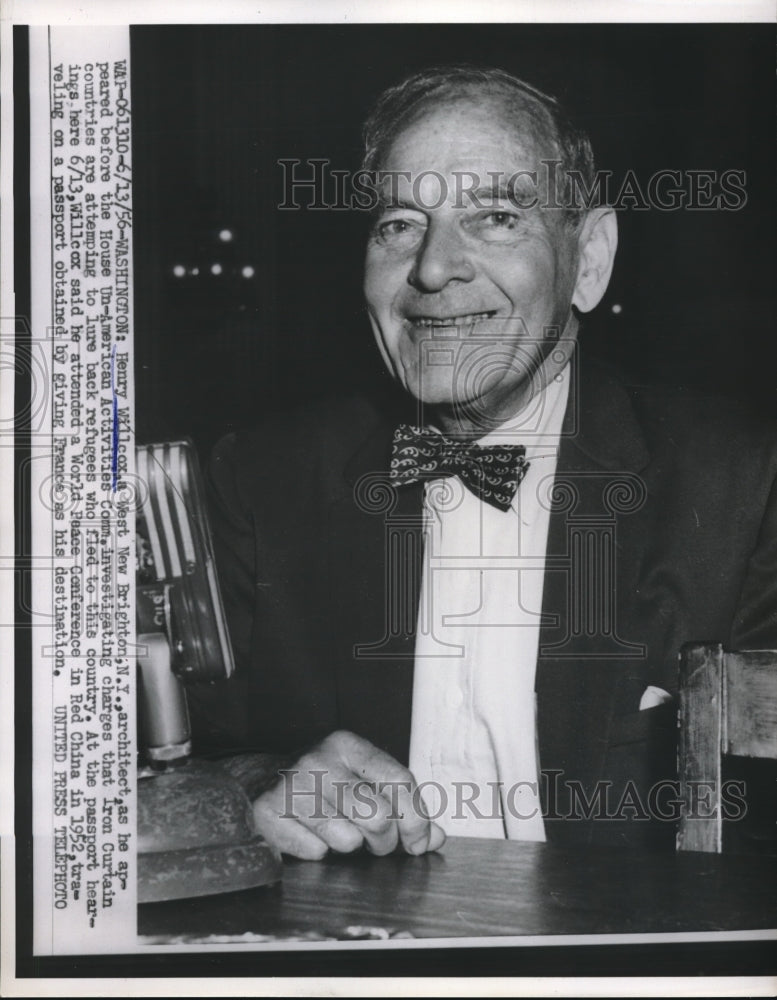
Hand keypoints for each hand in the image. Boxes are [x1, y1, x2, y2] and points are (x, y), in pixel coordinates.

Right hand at [252, 730, 445, 859]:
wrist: (256, 781)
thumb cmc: (320, 783)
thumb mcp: (360, 780)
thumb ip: (400, 805)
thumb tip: (435, 838)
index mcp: (347, 745)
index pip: (399, 779)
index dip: (417, 818)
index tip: (420, 842)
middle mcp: (319, 760)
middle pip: (378, 815)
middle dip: (386, 841)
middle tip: (378, 844)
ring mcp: (291, 786)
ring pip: (347, 840)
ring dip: (349, 847)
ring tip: (336, 831)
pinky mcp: (269, 814)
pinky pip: (314, 852)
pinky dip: (317, 851)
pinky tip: (308, 834)